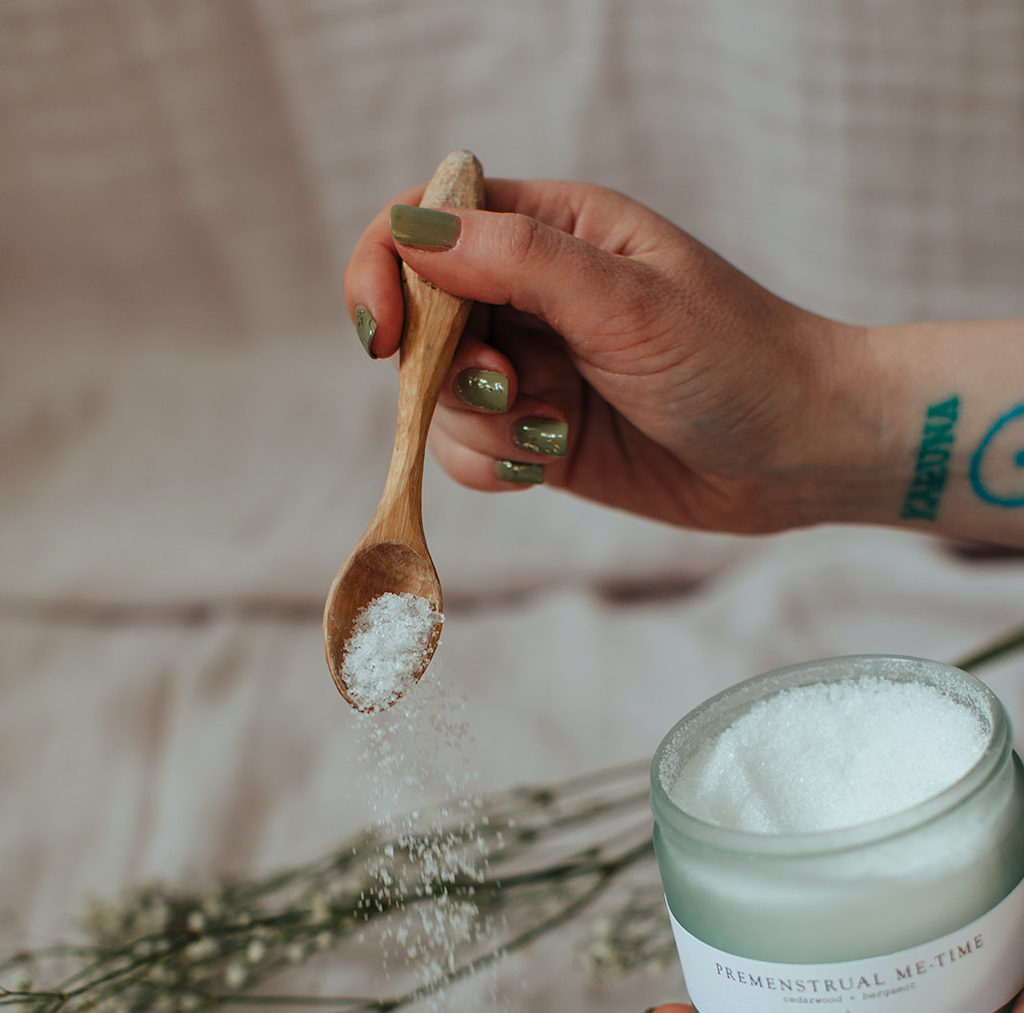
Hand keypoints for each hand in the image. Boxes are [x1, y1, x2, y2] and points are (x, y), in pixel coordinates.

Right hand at [344, 177, 869, 534]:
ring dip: (482, 426)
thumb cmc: (737, 361)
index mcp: (555, 228)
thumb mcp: (628, 301)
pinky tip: (549, 465)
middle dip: (446, 367)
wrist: (798, 455)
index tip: (383, 335)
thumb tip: (414, 232)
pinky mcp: (543, 435)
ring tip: (556, 432)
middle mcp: (534, 293)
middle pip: (423, 317)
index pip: (431, 221)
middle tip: (513, 390)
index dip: (387, 268)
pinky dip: (494, 465)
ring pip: (442, 394)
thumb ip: (518, 260)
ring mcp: (536, 368)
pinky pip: (470, 450)